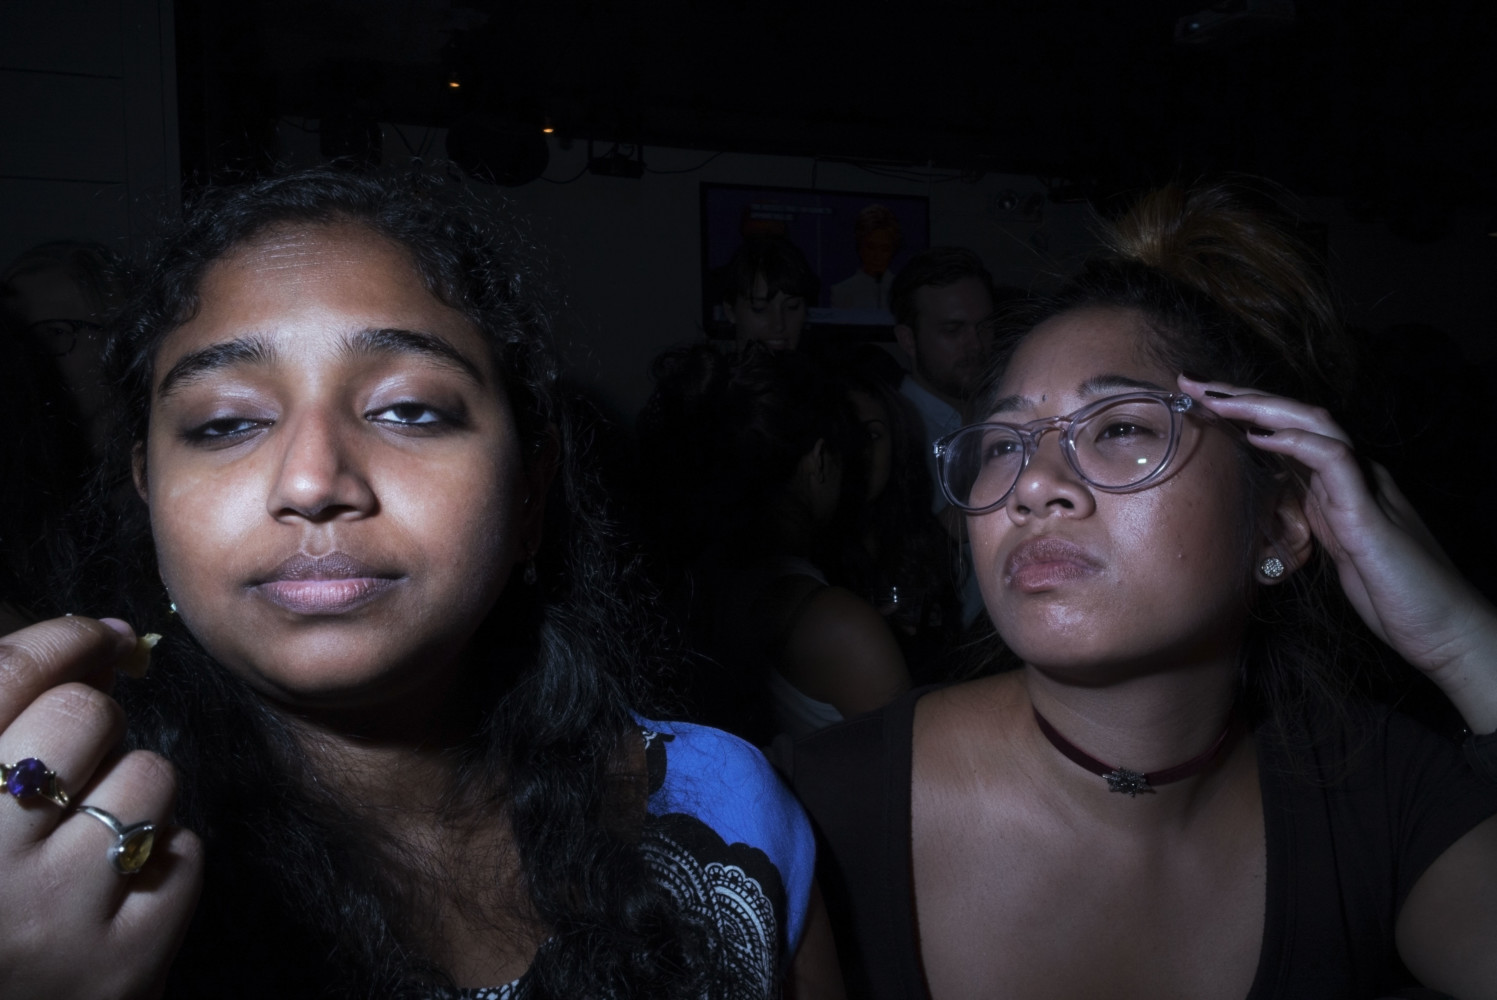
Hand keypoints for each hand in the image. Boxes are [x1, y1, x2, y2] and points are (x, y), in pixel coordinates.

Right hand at [0, 617, 202, 999]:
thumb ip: (11, 717)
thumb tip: (113, 641)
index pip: (8, 675)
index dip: (66, 639)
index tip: (99, 639)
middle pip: (84, 715)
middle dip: (95, 727)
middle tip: (74, 770)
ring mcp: (54, 914)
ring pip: (148, 776)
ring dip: (132, 796)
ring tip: (88, 842)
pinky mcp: (122, 963)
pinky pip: (184, 851)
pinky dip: (164, 860)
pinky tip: (119, 891)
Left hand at [1181, 375, 1496, 732]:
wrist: (1442, 630)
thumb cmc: (1392, 594)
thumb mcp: (1335, 550)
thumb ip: (1311, 519)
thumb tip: (1276, 502)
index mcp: (1339, 484)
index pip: (1289, 431)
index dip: (1245, 412)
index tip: (1199, 400)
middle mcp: (1353, 476)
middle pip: (1296, 417)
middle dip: (1243, 396)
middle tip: (1193, 382)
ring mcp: (1364, 489)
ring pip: (1314, 424)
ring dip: (1262, 406)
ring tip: (1219, 398)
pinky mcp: (1368, 513)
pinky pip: (1333, 460)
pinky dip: (1296, 442)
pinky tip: (1261, 436)